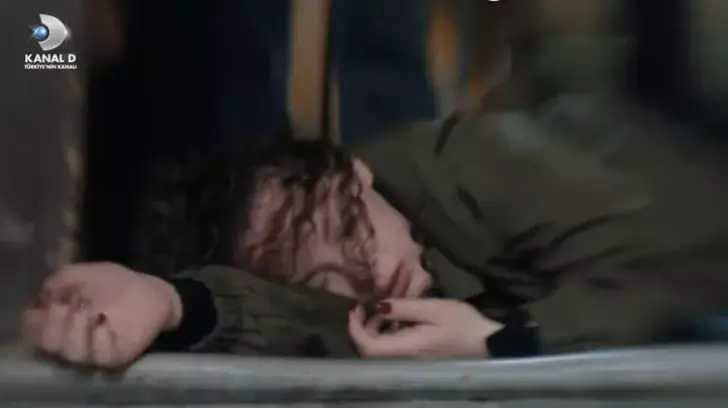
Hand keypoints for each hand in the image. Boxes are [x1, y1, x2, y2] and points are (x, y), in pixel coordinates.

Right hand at [22, 262, 181, 367]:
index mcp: (60, 325)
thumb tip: (43, 295)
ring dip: (77, 331)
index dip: (35, 321)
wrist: (149, 289)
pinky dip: (100, 341)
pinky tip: (104, 324)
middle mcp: (74, 342)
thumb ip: (60, 280)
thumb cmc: (114, 283)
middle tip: (68, 306)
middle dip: (55, 324)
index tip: (49, 303)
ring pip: (73, 354)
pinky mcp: (118, 355)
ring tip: (90, 312)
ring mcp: (95, 351)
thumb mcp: (83, 274)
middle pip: (51, 345)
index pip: (34, 333)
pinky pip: (102, 358)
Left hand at [348, 298, 502, 358]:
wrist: (490, 344)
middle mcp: (405, 359)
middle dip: (364, 327)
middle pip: (371, 350)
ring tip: (385, 310)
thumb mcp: (433, 309)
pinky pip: (394, 349)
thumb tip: (378, 306)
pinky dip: (389, 333)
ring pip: (382, 350)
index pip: (368, 346)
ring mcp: (412, 361)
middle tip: (369, 305)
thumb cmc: (462, 324)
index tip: (356, 307)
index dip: (355, 328)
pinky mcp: (419, 358)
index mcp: (406, 348)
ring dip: (376, 329)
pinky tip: (399, 320)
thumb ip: (404, 308)